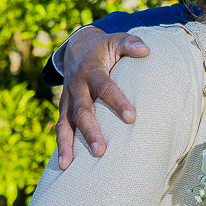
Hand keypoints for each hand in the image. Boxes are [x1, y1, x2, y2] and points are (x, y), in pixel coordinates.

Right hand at [56, 27, 149, 168]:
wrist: (77, 47)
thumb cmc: (105, 47)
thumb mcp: (116, 40)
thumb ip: (130, 44)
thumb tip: (145, 50)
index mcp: (92, 70)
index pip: (105, 87)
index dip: (118, 102)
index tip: (132, 118)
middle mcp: (77, 86)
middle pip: (82, 110)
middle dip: (91, 131)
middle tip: (101, 151)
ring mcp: (67, 98)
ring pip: (65, 123)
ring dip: (67, 144)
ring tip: (68, 165)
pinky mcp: (64, 108)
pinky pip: (60, 127)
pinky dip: (61, 145)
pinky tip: (63, 165)